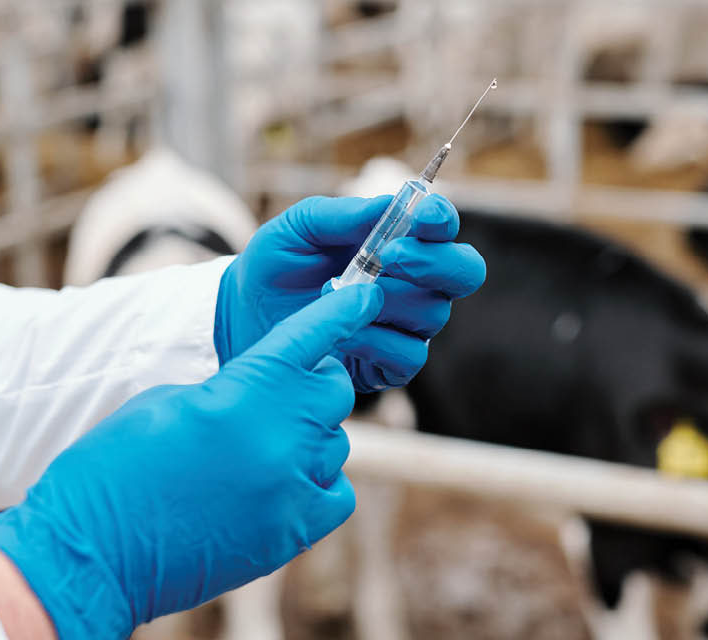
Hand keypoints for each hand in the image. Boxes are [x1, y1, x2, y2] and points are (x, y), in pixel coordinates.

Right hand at [0, 285, 382, 639]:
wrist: (93, 551)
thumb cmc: (116, 465)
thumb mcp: (173, 400)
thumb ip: (236, 388)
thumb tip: (272, 395)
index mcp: (244, 390)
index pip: (311, 337)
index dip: (340, 312)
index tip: (364, 297)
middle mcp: (280, 436)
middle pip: (333, 392)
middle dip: (312, 388)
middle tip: (279, 399)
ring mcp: (291, 487)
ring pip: (335, 445)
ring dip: (308, 441)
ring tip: (257, 457)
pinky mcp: (293, 533)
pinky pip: (336, 493)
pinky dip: (317, 486)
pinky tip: (280, 489)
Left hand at [214, 194, 485, 390]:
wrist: (243, 320)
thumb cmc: (275, 268)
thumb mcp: (296, 229)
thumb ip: (341, 215)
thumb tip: (387, 205)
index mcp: (402, 242)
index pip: (443, 227)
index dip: (441, 219)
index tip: (420, 216)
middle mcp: (416, 284)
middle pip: (465, 271)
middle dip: (434, 262)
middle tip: (389, 258)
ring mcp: (407, 326)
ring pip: (433, 313)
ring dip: (387, 301)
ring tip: (336, 295)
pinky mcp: (391, 365)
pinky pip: (409, 355)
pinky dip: (375, 342)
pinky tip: (342, 334)